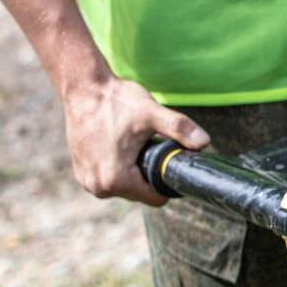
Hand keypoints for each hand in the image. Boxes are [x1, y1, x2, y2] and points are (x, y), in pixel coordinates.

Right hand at [61, 75, 209, 205]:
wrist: (84, 89)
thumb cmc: (116, 101)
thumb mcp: (152, 114)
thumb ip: (180, 128)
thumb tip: (205, 142)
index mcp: (115, 180)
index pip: (155, 198)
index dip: (168, 182)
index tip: (169, 160)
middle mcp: (97, 187)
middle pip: (140, 193)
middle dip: (149, 174)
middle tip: (150, 146)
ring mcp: (86, 181)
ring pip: (126, 187)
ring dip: (134, 171)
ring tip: (133, 145)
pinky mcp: (81, 173)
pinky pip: (110, 179)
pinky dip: (119, 167)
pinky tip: (120, 147)